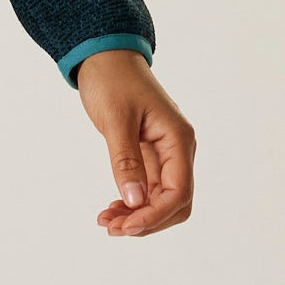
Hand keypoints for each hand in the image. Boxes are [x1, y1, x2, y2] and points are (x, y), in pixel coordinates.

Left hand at [78, 50, 195, 236]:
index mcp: (178, 139)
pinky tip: (112, 208)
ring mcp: (165, 153)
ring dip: (138, 216)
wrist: (104, 57)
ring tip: (106, 221)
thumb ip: (126, 161)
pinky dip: (133, 203)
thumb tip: (135, 201)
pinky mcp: (150, 155)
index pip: (179, 191)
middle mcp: (178, 149)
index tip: (125, 227)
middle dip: (148, 221)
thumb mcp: (116, 120)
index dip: (155, 216)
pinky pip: (149, 189)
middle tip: (112, 228)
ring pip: (161, 199)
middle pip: (176, 202)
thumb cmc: (112, 80)